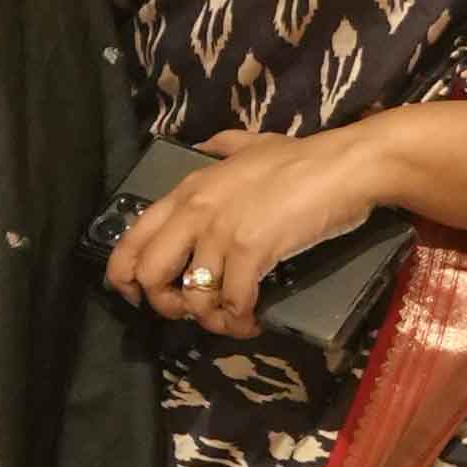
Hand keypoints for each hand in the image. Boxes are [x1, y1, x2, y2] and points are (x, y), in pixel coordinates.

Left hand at [104, 127, 395, 324]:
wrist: (342, 166)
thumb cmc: (300, 158)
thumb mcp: (248, 145)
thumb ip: (221, 148)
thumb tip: (204, 147)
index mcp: (187, 190)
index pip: (132, 238)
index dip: (124, 277)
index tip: (139, 296)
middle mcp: (195, 211)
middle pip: (150, 275)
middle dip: (166, 305)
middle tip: (191, 312)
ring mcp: (221, 231)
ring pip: (194, 297)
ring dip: (211, 320)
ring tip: (231, 321)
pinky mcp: (251, 251)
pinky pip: (233, 302)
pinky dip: (241, 321)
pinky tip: (253, 321)